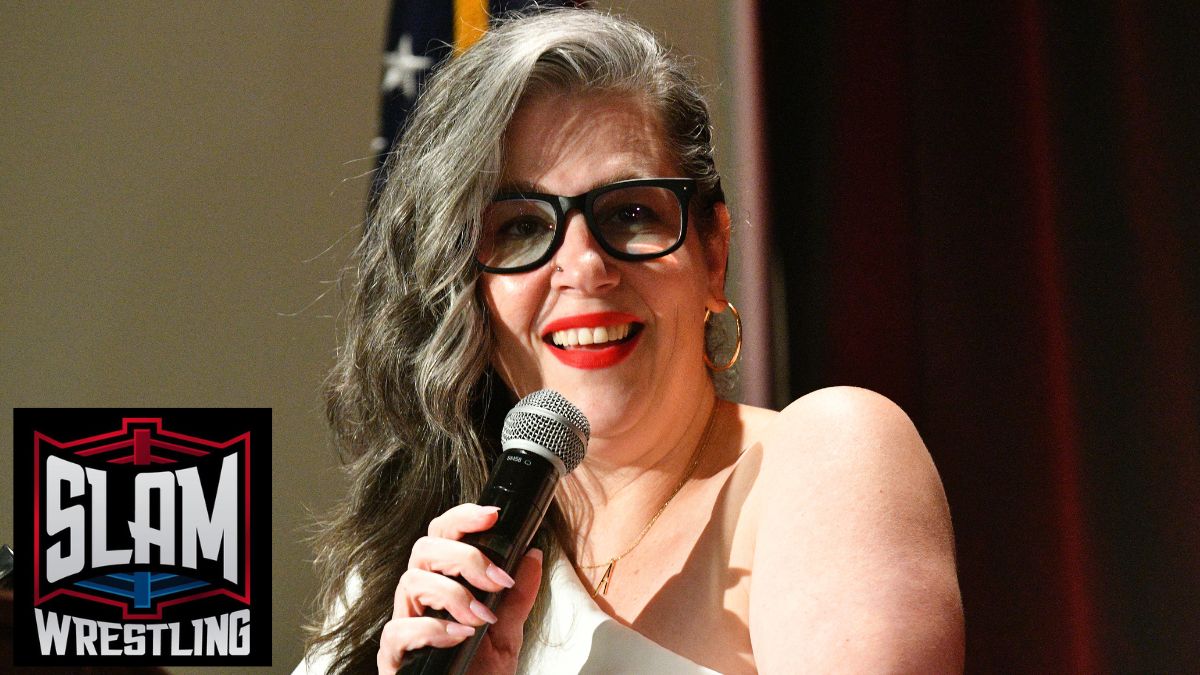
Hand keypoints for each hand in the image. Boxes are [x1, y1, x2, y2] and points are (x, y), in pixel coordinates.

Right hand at [376, 503, 543, 674]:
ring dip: (453, 594)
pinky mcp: (392, 656)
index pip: (442, 536)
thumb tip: (532, 556)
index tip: (492, 516)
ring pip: (410, 581)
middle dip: (463, 556)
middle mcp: (419, 599)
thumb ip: (517, 595)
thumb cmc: (480, 672)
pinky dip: (432, 629)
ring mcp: (404, 624)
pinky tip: (459, 635)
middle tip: (496, 581)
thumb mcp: (507, 632)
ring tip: (481, 618)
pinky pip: (398, 629)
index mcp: (441, 584)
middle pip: (424, 548)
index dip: (462, 518)